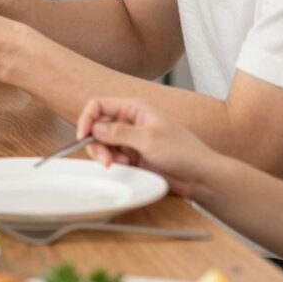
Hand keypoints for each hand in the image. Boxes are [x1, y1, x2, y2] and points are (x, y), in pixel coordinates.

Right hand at [76, 97, 222, 198]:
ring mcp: (130, 139)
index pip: (99, 105)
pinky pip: (112, 157)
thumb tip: (94, 128)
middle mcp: (130, 121)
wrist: (199, 176)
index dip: (86, 118)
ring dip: (106, 155)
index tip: (82, 136)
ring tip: (122, 164)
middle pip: (97, 126)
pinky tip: (129, 167)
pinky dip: (114, 163)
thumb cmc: (183, 152)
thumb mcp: (149, 139)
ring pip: (102, 144)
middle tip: (106, 160)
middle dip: (97, 143)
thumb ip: (118, 133)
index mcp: (134, 108)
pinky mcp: (132, 156)